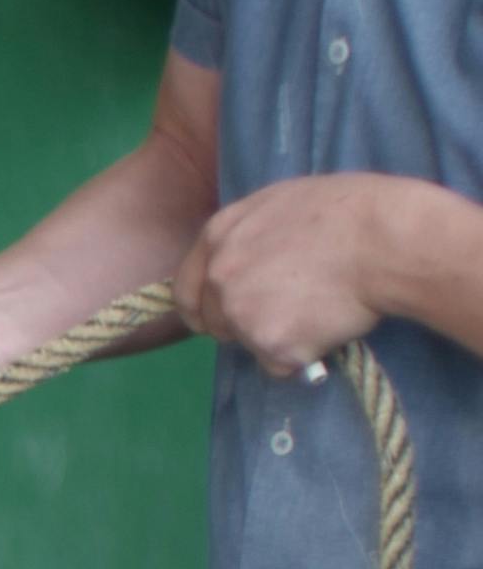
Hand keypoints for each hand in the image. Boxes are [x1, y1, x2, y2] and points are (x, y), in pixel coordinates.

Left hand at [174, 179, 393, 376]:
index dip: (202, 308)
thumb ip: (247, 236)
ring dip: (276, 338)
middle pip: (214, 323)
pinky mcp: (270, 345)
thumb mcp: (279, 205)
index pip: (186, 289)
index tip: (215, 320)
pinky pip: (280, 364)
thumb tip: (241, 262)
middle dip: (242, 325)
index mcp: (218, 236)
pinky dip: (301, 356)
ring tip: (317, 309)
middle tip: (286, 312)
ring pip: (249, 344)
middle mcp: (219, 277)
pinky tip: (326, 325)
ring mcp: (241, 313)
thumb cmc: (346, 213)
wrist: (383, 240)